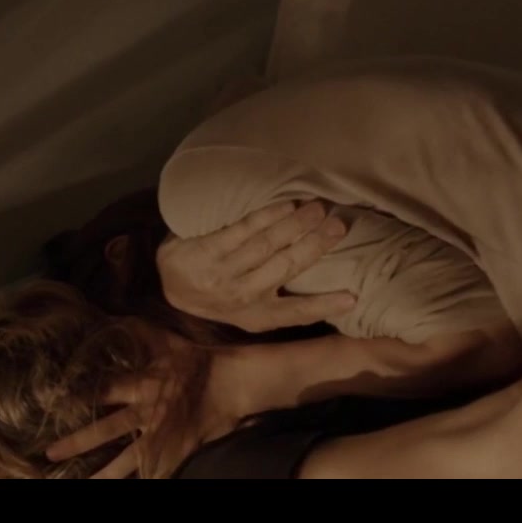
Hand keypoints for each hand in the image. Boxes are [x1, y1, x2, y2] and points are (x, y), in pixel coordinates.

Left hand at [44, 328, 215, 478]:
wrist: (232, 383)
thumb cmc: (199, 361)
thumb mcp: (168, 341)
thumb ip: (140, 330)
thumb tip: (114, 315)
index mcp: (141, 384)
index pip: (102, 391)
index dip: (77, 397)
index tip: (52, 404)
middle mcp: (145, 412)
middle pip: (106, 429)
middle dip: (77, 442)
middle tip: (50, 453)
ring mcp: (160, 435)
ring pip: (126, 459)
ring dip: (104, 474)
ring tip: (83, 485)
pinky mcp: (176, 451)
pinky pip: (156, 470)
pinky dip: (145, 477)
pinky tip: (132, 484)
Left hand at [158, 200, 356, 331]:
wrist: (169, 285)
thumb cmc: (222, 293)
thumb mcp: (248, 309)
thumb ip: (278, 300)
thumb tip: (332, 290)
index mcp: (256, 317)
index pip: (295, 314)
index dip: (324, 306)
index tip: (352, 297)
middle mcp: (239, 299)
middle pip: (285, 268)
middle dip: (315, 245)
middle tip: (339, 226)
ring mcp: (220, 275)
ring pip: (266, 245)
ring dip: (295, 224)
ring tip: (318, 209)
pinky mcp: (204, 252)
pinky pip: (242, 229)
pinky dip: (268, 215)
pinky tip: (287, 205)